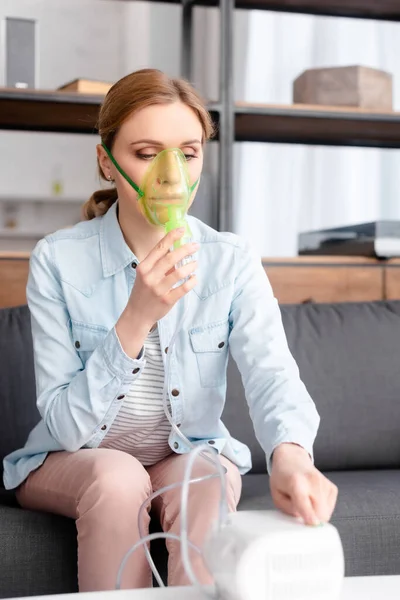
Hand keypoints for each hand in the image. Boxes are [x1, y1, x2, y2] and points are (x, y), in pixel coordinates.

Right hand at [116, 228, 198, 357]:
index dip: (171, 237)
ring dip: (190, 266)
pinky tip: (194, 278)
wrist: (137, 314)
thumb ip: (158, 264)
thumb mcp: (145, 275)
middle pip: (171, 258)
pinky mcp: (167, 300)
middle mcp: (150, 277)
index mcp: (144, 267)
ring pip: (179, 273)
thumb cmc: (143, 292)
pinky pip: (183, 288)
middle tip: (195, 246)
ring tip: (195, 263)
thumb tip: (175, 249)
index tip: (181, 229)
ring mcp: (158, 289)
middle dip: (186, 249)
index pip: (159, 248)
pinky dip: (192, 281)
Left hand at [270, 443, 337, 525]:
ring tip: (305, 501)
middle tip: (300, 512)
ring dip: (315, 513)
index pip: (303, 501)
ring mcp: (324, 483)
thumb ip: (288, 509)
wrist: (292, 460)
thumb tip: (305, 521)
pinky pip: (329, 509)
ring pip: (325, 513)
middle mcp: (313, 481)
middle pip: (319, 512)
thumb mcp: (277, 495)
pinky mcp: (332, 488)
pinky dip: (321, 509)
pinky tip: (312, 499)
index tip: (313, 523)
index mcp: (295, 482)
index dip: (309, 515)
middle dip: (311, 519)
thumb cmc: (283, 478)